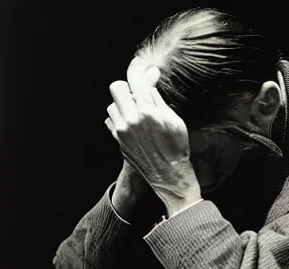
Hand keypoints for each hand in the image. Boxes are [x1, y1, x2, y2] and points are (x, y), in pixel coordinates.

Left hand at [105, 64, 201, 216]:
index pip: (135, 80)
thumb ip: (158, 97)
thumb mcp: (173, 119)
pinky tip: (133, 127)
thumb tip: (151, 74)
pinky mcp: (118, 142)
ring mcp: (121, 132)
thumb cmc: (176, 148)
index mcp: (147, 112)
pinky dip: (120, 120)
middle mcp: (130, 120)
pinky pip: (111, 122)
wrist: (169, 176)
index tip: (143, 72)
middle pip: (116, 88)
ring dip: (122, 106)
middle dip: (126, 89)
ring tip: (137, 114)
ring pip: (112, 106)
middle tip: (138, 96)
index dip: (139, 73)